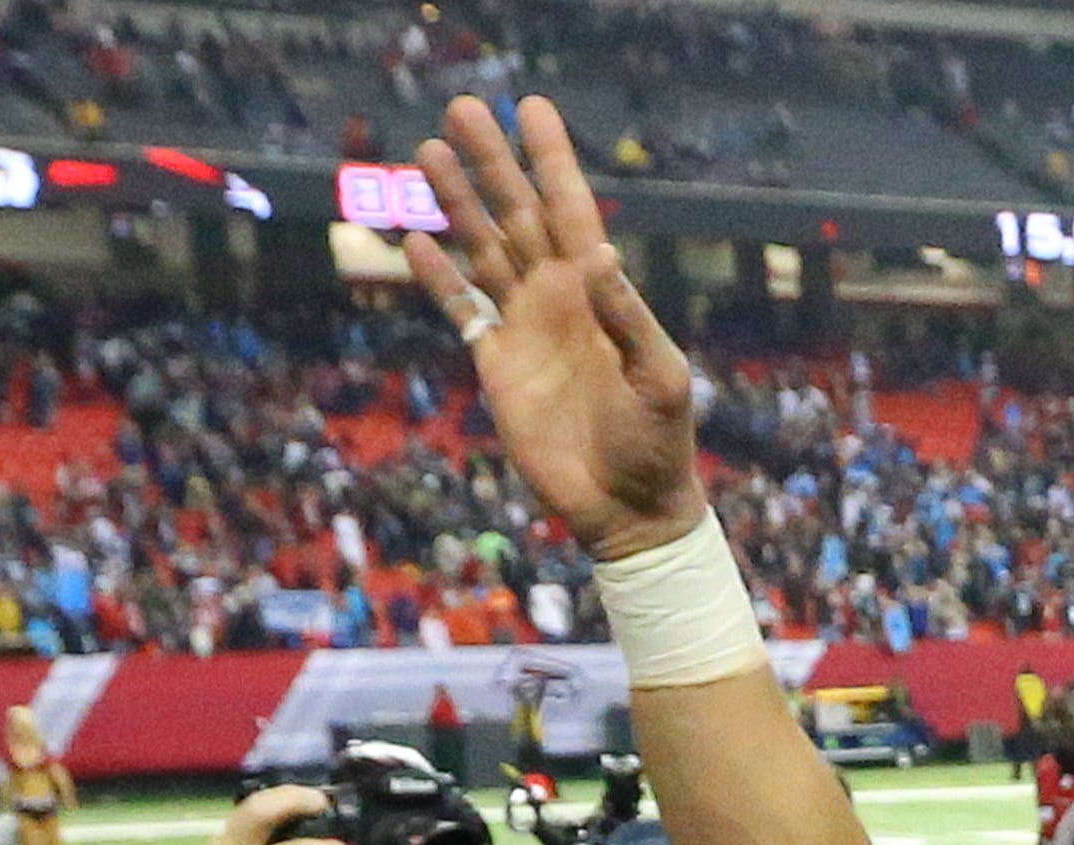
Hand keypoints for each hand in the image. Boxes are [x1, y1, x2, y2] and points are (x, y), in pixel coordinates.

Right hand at [407, 97, 705, 561]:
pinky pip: (461, 311)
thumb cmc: (659, 444)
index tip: (530, 107)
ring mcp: (525, 328)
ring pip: (483, 249)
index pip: (570, 208)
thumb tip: (595, 253)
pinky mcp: (497, 367)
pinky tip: (414, 241)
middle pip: (516, 214)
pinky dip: (437, 280)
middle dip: (490, 162)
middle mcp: (558, 297)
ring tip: (429, 151)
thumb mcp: (659, 378)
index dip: (550, 159)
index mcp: (599, 292)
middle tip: (461, 107)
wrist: (629, 509)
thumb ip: (628, 317)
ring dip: (456, 203)